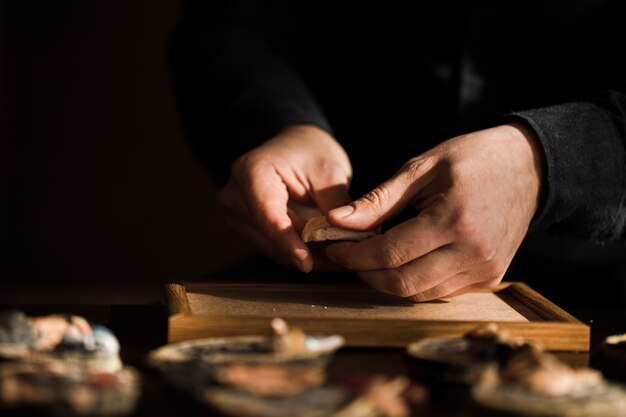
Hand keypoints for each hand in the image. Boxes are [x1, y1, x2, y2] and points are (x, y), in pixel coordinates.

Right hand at [219, 124, 351, 271]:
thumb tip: (343, 242)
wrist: (294, 146)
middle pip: (269, 236)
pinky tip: (325, 257)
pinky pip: (274, 249)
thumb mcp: (329, 170)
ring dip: (306, 257)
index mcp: (251, 171)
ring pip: (272, 249)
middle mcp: (235, 195)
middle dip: (306, 253)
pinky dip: (299, 254)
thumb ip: (335, 205)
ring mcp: (237, 214)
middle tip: (342, 261)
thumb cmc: (311, 150)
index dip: (287, 242)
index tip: (306, 262)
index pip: (267, 214)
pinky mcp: (247, 228)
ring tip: (338, 260)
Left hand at [325, 123, 544, 300]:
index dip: (355, 255)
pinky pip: (440, 292)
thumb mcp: (422, 167)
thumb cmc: (472, 159)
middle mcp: (473, 252)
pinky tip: (401, 261)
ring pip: (420, 293)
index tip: (334, 247)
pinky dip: (413, 282)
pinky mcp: (490, 277)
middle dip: (366, 273)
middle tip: (347, 255)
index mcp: (454, 219)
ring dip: (387, 280)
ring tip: (370, 257)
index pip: (390, 253)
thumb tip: (338, 220)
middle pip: (402, 282)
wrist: (528, 168)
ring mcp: (485, 269)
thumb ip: (379, 199)